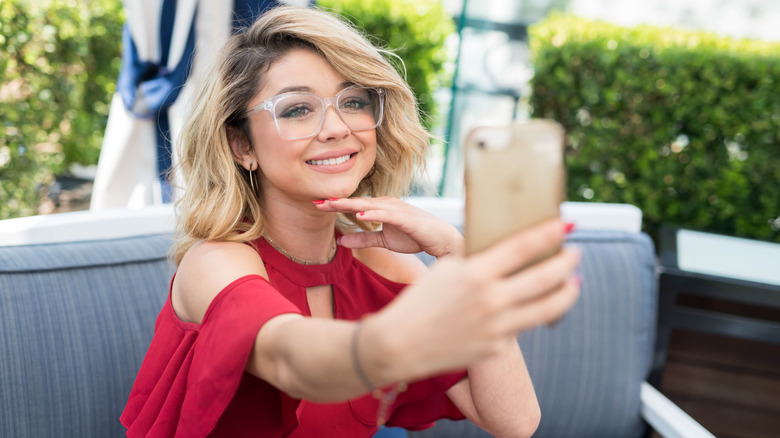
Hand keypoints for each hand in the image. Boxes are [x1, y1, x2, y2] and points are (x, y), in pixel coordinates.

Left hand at [313, 197, 463, 257]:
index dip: (335, 205)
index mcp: (381, 207)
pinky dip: (373, 214)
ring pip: (369, 205)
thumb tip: (340, 241)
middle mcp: (386, 204)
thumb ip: (363, 239)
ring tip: (333, 204)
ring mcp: (396, 209)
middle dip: (337, 202)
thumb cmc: (414, 236)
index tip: (316, 205)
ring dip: (350, 204)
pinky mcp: (406, 218)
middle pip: (357, 202)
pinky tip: (360, 216)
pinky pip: (387, 215)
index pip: (354, 205)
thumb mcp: (384, 240)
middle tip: (316, 201)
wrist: (441, 239)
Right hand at [362, 219, 581, 381]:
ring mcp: (497, 327)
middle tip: (576, 253)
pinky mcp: (497, 347)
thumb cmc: (419, 303)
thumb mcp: (446, 271)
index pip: (522, 247)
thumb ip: (478, 262)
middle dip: (567, 262)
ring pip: (547, 307)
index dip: (548, 234)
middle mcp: (490, 299)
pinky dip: (533, 313)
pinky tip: (537, 306)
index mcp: (475, 274)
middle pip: (545, 277)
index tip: (566, 225)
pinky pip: (523, 326)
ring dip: (566, 292)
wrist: (398, 346)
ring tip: (574, 283)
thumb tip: (510, 251)